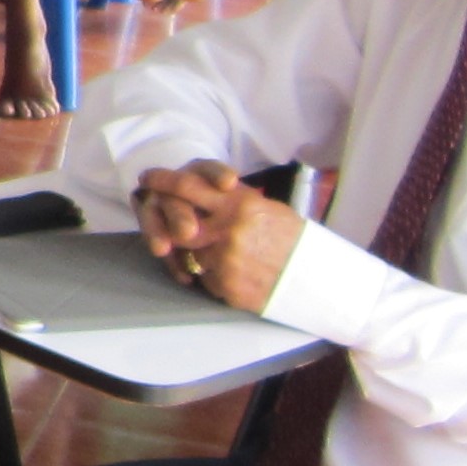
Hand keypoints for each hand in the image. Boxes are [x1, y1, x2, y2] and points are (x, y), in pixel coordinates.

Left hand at [135, 160, 300, 311]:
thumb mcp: (267, 209)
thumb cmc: (293, 241)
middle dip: (171, 224)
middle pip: (179, 224)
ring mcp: (224, 261)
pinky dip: (212, 275)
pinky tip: (236, 273)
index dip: (164, 181)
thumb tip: (202, 192)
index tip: (148, 178)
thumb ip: (232, 201)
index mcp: (240, 205)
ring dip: (199, 254)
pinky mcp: (225, 287)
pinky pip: (204, 277)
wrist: (318, 279)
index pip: (189, 187)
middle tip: (171, 223)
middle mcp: (228, 231)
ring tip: (227, 255)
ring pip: (191, 253)